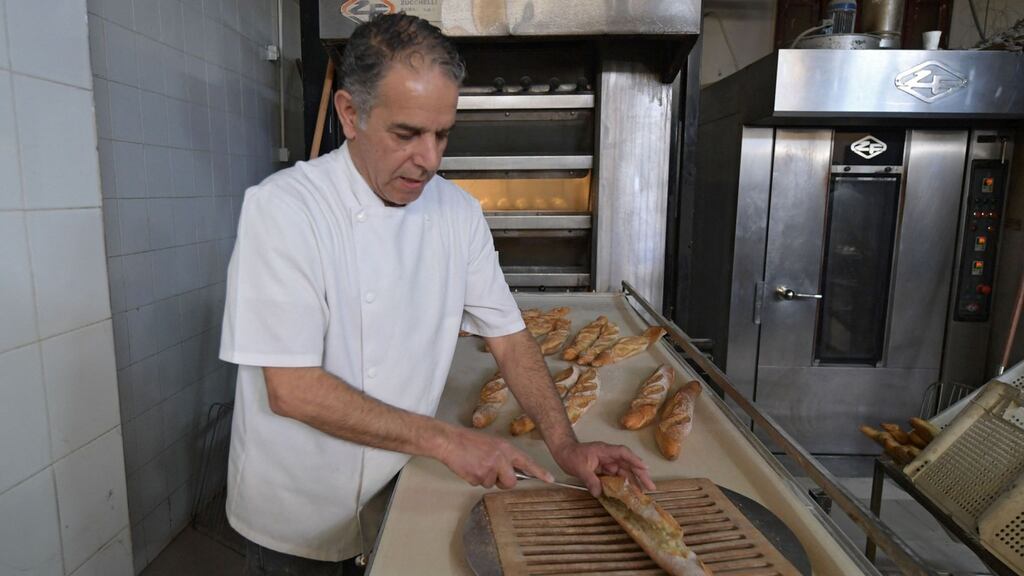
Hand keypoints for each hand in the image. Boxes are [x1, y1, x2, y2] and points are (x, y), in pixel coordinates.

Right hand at [434, 426, 552, 488]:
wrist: (449, 441)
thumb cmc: (468, 441)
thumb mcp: (492, 444)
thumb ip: (504, 456)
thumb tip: (512, 470)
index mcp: (505, 448)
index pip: (527, 461)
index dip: (539, 472)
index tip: (550, 479)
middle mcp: (501, 458)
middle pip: (511, 482)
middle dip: (502, 482)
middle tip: (492, 474)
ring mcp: (489, 468)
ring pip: (493, 484)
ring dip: (485, 479)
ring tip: (475, 464)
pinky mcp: (478, 476)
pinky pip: (479, 485)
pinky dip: (474, 479)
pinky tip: (468, 467)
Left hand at [549, 440, 655, 496]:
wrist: (563, 452)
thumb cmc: (571, 455)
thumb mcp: (579, 468)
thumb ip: (590, 480)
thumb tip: (599, 493)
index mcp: (605, 451)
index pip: (623, 453)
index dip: (635, 460)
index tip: (645, 468)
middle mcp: (609, 456)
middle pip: (628, 464)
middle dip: (640, 475)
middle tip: (650, 486)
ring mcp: (607, 463)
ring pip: (624, 472)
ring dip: (633, 482)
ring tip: (642, 493)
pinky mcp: (605, 470)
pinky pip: (616, 477)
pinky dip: (622, 485)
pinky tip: (628, 494)